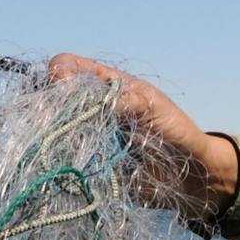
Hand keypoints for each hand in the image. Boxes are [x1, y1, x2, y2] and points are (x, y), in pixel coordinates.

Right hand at [45, 54, 237, 216]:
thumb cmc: (176, 132)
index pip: (67, 66)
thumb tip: (95, 103)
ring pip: (56, 126)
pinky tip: (66, 159)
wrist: (189, 174)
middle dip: (50, 104)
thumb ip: (125, 100)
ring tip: (61, 139)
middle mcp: (92, 105)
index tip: (59, 85)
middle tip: (57, 118)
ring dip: (54, 132)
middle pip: (54, 96)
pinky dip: (62, 156)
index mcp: (106, 83)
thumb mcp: (153, 107)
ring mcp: (88, 132)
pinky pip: (66, 155)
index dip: (59, 72)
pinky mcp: (89, 160)